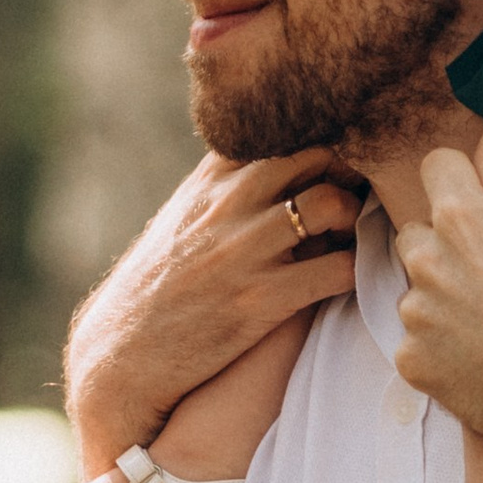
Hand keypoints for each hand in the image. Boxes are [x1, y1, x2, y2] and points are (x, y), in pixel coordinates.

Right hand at [66, 152, 361, 466]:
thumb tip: (271, 160)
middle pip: (317, 154)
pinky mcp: (261, 300)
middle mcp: (227, 203)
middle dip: (349, 172)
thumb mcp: (183, 217)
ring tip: (348, 239)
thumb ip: (224, 184)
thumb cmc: (159, 286)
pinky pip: (336, 269)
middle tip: (360, 198)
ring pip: (331, 203)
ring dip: (354, 219)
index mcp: (211, 178)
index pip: (283, 128)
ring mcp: (243, 250)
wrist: (122, 353)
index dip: (320, 141)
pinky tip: (348, 278)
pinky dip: (355, 270)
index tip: (337, 163)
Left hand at [391, 144, 482, 460]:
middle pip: (416, 231)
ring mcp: (415, 316)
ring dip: (443, 300)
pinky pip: (418, 347)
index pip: (437, 166)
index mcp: (462, 218)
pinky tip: (482, 360)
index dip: (460, 174)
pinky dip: (443, 351)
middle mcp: (427, 261)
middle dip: (444, 242)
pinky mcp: (413, 363)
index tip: (478, 191)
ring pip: (416, 293)